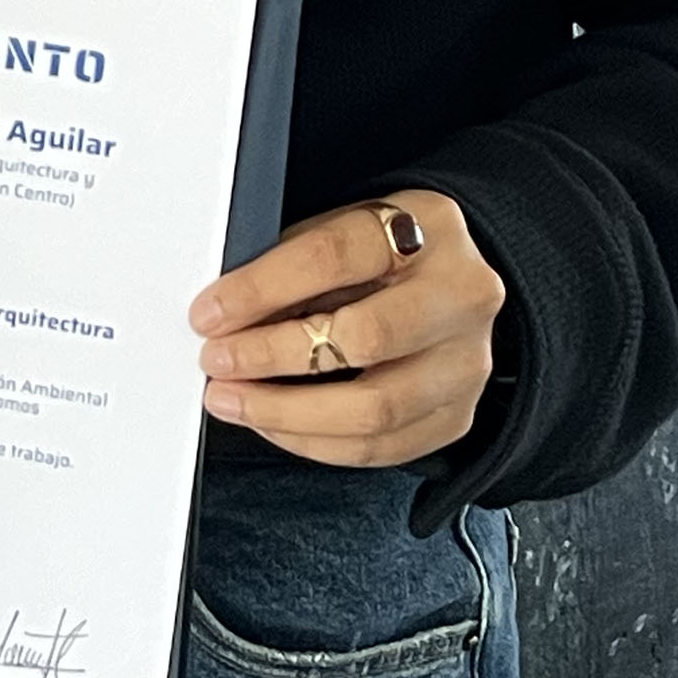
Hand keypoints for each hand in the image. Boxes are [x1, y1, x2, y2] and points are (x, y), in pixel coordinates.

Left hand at [187, 189, 503, 467]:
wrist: (451, 285)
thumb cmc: (381, 256)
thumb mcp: (338, 231)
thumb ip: (289, 266)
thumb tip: (224, 316)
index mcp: (427, 228)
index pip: (335, 257)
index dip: (261, 289)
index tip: (210, 313)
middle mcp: (462, 296)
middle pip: (365, 338)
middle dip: (273, 356)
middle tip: (218, 362)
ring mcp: (466, 363)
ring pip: (375, 410)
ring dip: (287, 413)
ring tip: (235, 401)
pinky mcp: (459, 416)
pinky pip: (381, 449)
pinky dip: (316, 443)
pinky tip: (276, 424)